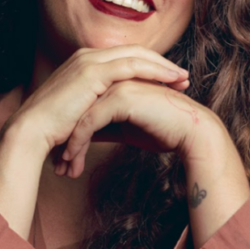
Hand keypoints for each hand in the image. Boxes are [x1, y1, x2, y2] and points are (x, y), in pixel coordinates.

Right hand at [1, 45, 189, 158]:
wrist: (30, 132)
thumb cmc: (52, 130)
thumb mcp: (79, 113)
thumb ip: (95, 108)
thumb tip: (111, 120)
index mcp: (82, 63)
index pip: (123, 57)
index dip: (148, 66)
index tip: (169, 80)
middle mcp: (86, 56)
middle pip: (134, 51)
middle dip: (161, 62)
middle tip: (182, 76)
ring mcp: (89, 61)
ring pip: (136, 56)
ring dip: (163, 66)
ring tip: (183, 79)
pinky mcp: (93, 72)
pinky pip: (132, 66)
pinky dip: (155, 71)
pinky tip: (171, 80)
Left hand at [55, 78, 226, 177]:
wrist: (191, 132)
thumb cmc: (163, 130)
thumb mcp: (125, 129)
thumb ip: (104, 127)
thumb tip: (82, 138)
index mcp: (114, 82)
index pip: (83, 107)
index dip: (72, 133)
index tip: (63, 158)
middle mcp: (113, 80)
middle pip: (78, 110)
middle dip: (66, 140)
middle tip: (58, 166)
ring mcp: (117, 85)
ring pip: (81, 116)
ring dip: (70, 145)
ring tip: (64, 168)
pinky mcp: (121, 97)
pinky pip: (90, 121)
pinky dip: (78, 142)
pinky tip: (73, 160)